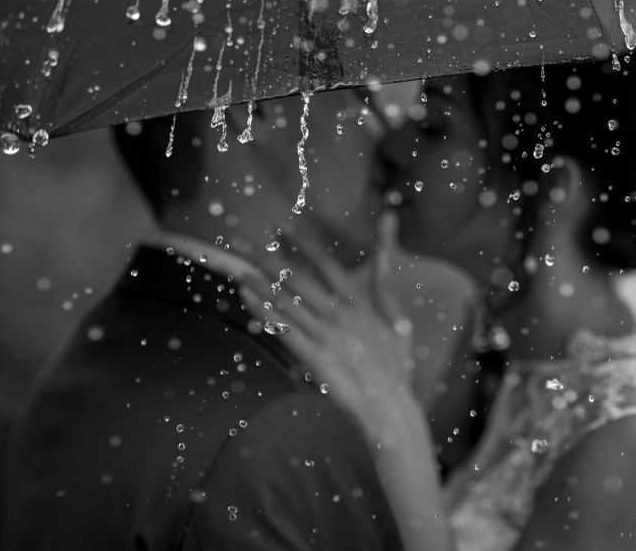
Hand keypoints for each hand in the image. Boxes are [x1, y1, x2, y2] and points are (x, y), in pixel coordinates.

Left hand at [238, 236, 423, 450]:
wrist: (389, 408)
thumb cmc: (396, 367)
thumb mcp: (399, 322)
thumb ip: (385, 288)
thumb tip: (383, 256)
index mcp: (359, 302)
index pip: (325, 262)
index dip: (300, 241)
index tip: (280, 226)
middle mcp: (339, 314)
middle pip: (295, 277)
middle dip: (264, 256)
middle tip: (238, 241)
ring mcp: (325, 336)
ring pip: (284, 301)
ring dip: (257, 281)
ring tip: (236, 265)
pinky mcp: (313, 359)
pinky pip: (282, 329)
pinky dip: (263, 311)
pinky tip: (247, 297)